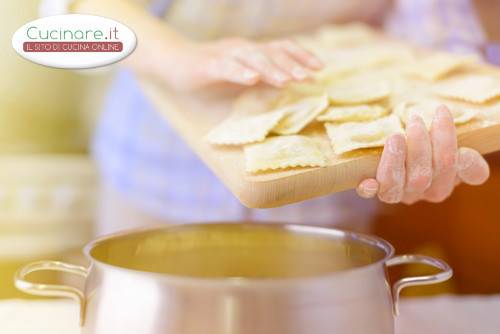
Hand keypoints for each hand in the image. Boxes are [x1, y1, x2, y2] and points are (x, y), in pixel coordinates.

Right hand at [161, 38, 322, 90]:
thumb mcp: (242, 76)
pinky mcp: (207, 65)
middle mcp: (241, 48)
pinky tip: (252, 79)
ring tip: (287, 81)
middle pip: (270, 52)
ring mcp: (224, 54)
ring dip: (271, 69)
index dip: (301, 56)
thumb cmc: (210, 73)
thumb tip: (295, 81)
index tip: (319, 68)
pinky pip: (226, 67)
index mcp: (251, 51)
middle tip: (307, 77)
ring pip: (251, 58)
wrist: (173, 62)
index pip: (281, 48)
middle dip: (291, 64)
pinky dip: (240, 72)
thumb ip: (265, 78)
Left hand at [357, 105, 489, 203]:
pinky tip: (367, 182)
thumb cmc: (429, 149)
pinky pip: (368, 193)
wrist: (397, 153)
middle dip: (420, 145)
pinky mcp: (372, 189)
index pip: (451, 166)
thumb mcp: (449, 151)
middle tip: (414, 120)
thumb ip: (463, 159)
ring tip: (395, 137)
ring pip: (396, 185)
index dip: (446, 139)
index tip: (441, 111)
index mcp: (443, 183)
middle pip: (422, 176)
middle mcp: (420, 192)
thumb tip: (466, 158)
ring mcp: (396, 193)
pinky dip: (368, 189)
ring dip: (395, 160)